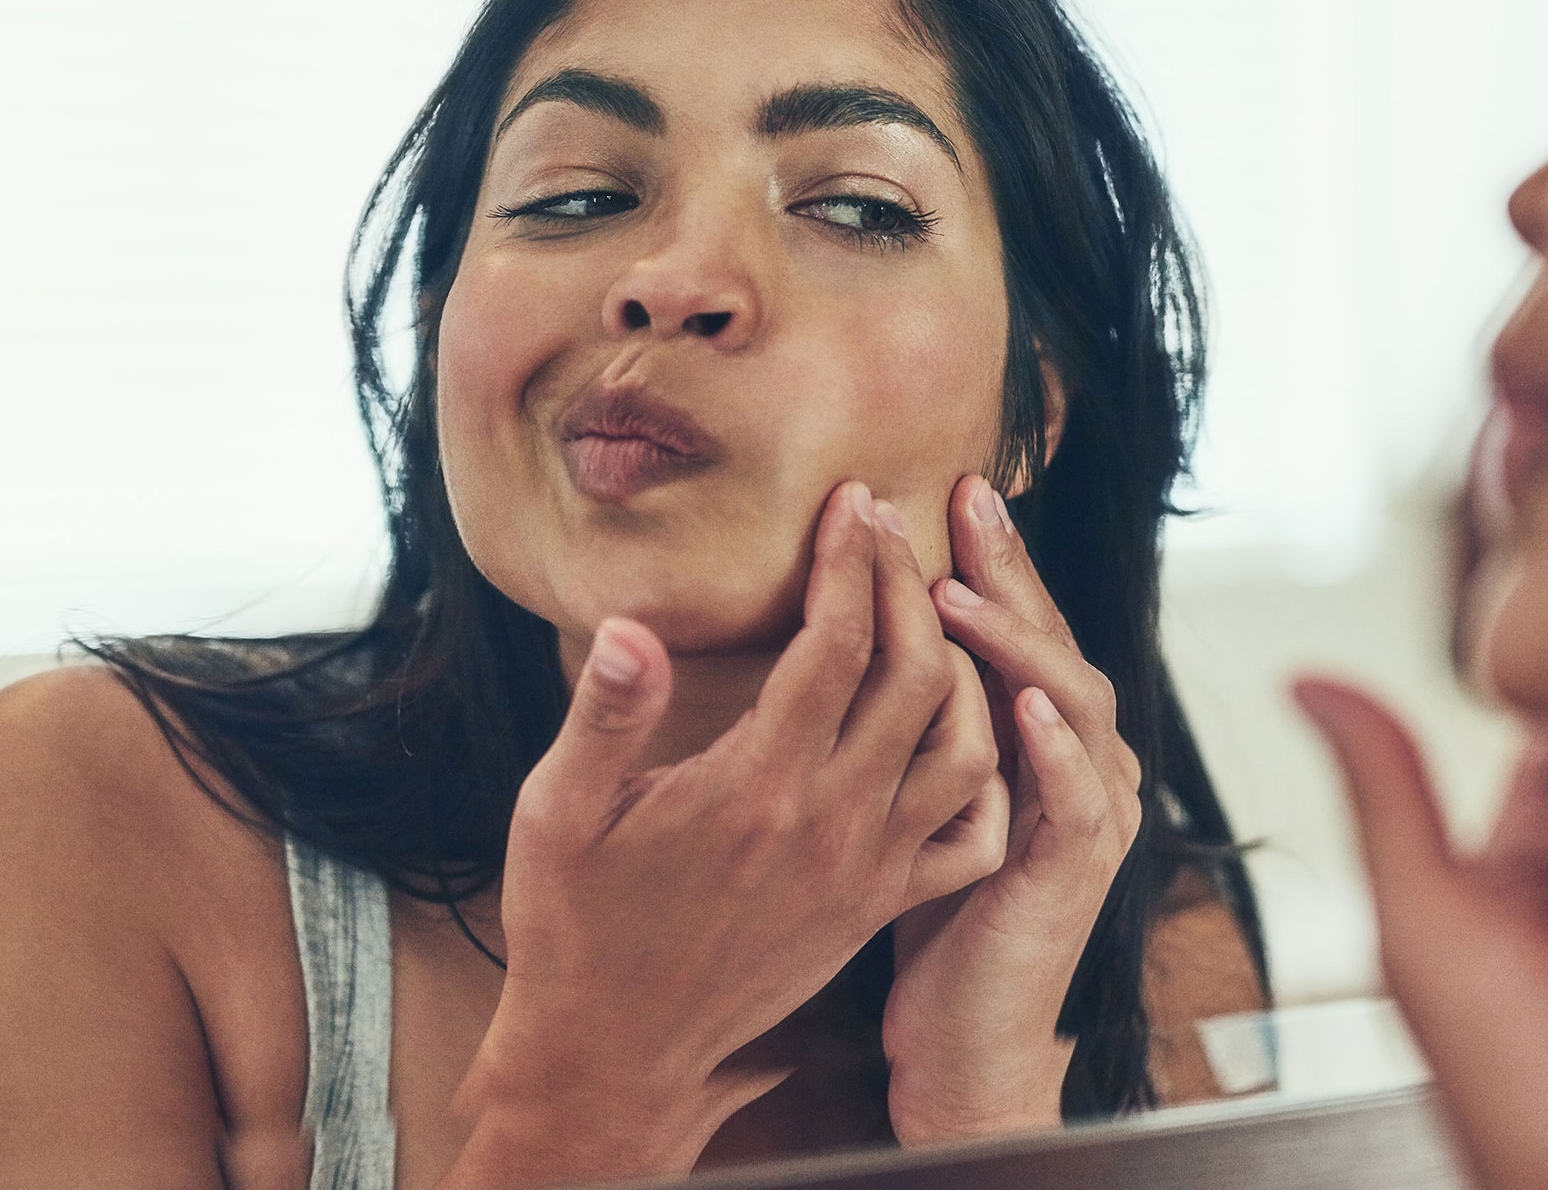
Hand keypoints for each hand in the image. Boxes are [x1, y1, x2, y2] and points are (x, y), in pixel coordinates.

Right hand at [440, 482, 1005, 1189]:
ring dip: (963, 670)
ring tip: (931, 612)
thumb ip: (604, 716)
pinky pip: (974, 836)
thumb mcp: (559, 814)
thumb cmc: (576, 923)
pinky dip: (988, 774)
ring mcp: (869, 871)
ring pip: (966, 750)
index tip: (854, 498)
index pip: (836, 644)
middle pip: (917, 678)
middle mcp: (832, 825)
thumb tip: (628, 625)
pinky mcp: (881, 908)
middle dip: (911, 587)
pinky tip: (962, 726)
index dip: (851, 559)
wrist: (616, 1048)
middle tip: (890, 528)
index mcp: (757, 787)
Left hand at [881, 474, 1144, 1145]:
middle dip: (1013, 568)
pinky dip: (1057, 748)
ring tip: (962, 591)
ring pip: (1075, 701)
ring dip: (1020, 642)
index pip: (1020, 628)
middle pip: (1055, 641)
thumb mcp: (910, 796)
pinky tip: (1023, 705)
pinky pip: (1079, 798)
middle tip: (968, 497)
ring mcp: (1089, 817)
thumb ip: (905, 719)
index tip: (944, 488)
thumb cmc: (928, 918)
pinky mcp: (1078, 875)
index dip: (990, 559)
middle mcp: (1081, 765)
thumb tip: (843, 629)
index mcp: (1041, 742)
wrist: (960, 1043)